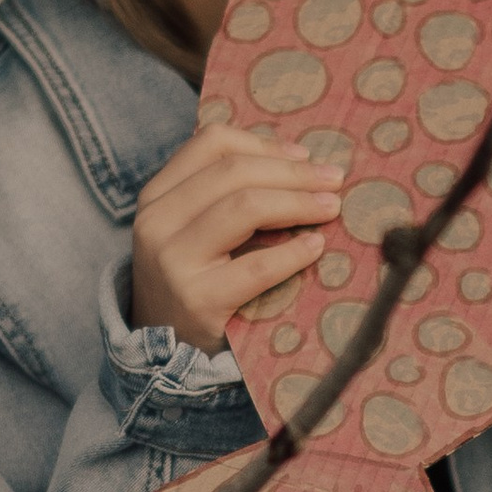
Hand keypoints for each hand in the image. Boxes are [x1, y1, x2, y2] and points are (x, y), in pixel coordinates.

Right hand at [130, 123, 341, 348]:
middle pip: (234, 172)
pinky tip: (315, 247)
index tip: (305, 155)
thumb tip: (301, 160)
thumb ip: (224, 193)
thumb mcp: (191, 229)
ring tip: (331, 207)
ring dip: (298, 202)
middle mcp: (156, 222)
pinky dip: (294, 252)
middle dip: (293, 172)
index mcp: (156, 196)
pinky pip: (257, 266)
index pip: (211, 143)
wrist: (168, 348)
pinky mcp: (197, 300)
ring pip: (245, 207)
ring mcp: (173, 261)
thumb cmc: (195, 279)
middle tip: (334, 179)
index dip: (264, 143)